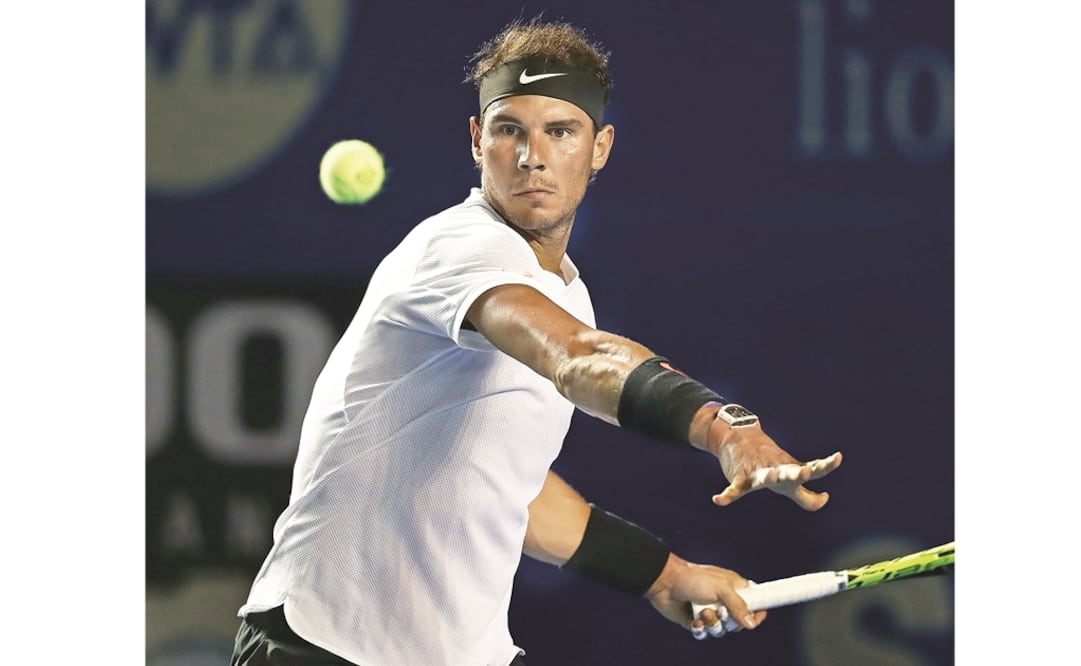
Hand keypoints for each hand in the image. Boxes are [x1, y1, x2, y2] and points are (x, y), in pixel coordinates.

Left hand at [645, 553, 766, 637]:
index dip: (757, 612)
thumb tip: (751, 624)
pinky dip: (700, 629)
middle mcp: (723, 602)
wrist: (665, 582)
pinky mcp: (696, 621)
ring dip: (713, 625)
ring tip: (704, 613)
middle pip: (739, 623)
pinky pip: (704, 634)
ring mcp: (709, 612)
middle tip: (722, 612)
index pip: (754, 602)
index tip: (757, 619)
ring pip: (721, 631)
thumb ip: (738, 605)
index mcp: (733, 589)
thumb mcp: (721, 588)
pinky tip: (695, 620)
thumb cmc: (693, 578)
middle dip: (730, 622)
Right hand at [704, 417, 841, 510]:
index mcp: (792, 469)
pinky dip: (726, 495)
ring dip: (766, 476)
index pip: (814, 470)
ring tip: (771, 476)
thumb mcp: (790, 476)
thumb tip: (824, 499)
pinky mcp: (739, 477)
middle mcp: (777, 469)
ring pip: (762, 476)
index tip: (837, 458)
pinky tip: (718, 500)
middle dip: (798, 473)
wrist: (739, 437)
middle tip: (806, 470)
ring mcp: (757, 472)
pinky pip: (734, 489)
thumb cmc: (770, 461)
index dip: (826, 466)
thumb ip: (807, 496)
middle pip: (790, 473)